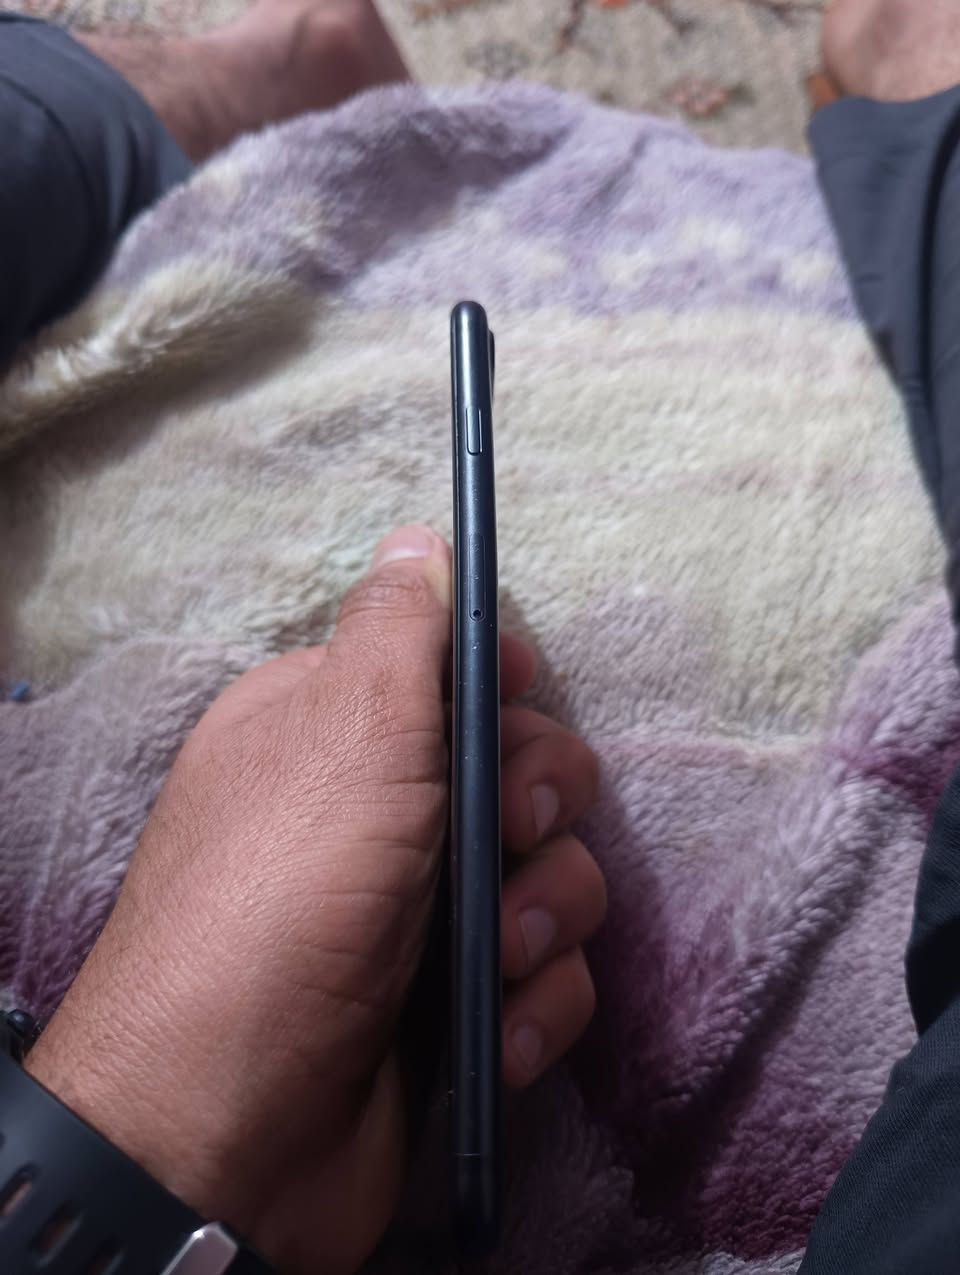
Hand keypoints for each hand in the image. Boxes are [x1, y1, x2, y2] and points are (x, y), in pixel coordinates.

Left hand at [26, 526, 605, 1274]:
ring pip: (555, 877)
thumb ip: (398, 633)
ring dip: (546, 917)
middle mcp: (383, 817)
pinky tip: (493, 1038)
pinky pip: (549, 977)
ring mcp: (423, 914)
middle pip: (526, 772)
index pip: (454, 674)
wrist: (232, 1130)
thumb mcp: (345, 735)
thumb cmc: (286, 899)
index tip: (518, 702)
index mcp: (338, 735)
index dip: (504, 687)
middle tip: (507, 835)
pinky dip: (535, 1006)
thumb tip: (418, 540)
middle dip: (539, 807)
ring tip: (499, 959)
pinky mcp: (459, 1005)